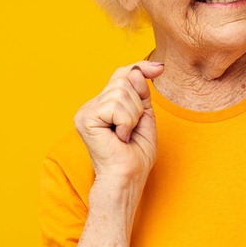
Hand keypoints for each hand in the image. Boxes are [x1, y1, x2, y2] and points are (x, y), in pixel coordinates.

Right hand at [74, 61, 163, 184]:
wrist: (127, 178)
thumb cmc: (136, 154)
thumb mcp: (145, 116)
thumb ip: (141, 93)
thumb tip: (136, 70)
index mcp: (104, 104)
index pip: (122, 74)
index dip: (141, 68)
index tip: (160, 68)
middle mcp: (92, 105)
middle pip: (124, 80)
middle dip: (138, 104)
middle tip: (132, 129)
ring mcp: (86, 111)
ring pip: (121, 92)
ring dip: (133, 116)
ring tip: (125, 135)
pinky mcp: (85, 118)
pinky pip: (116, 106)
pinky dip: (126, 122)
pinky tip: (119, 138)